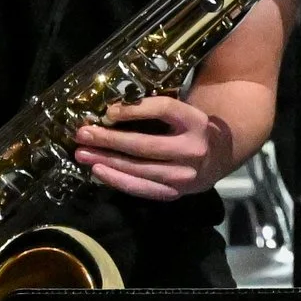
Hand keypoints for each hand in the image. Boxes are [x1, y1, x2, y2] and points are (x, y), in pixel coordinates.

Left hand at [73, 95, 233, 201]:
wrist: (218, 158)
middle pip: (145, 144)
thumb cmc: (191, 130)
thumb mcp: (184, 113)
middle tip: (84, 134)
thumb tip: (115, 108)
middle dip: (110, 139)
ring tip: (82, 153)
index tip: (109, 111)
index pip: (165, 110)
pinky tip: (98, 171)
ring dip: (106, 160)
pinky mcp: (174, 193)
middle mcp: (193, 149)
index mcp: (197, 122)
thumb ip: (158, 110)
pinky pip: (140, 188)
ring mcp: (184, 175)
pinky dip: (116, 180)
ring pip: (138, 168)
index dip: (135, 110)